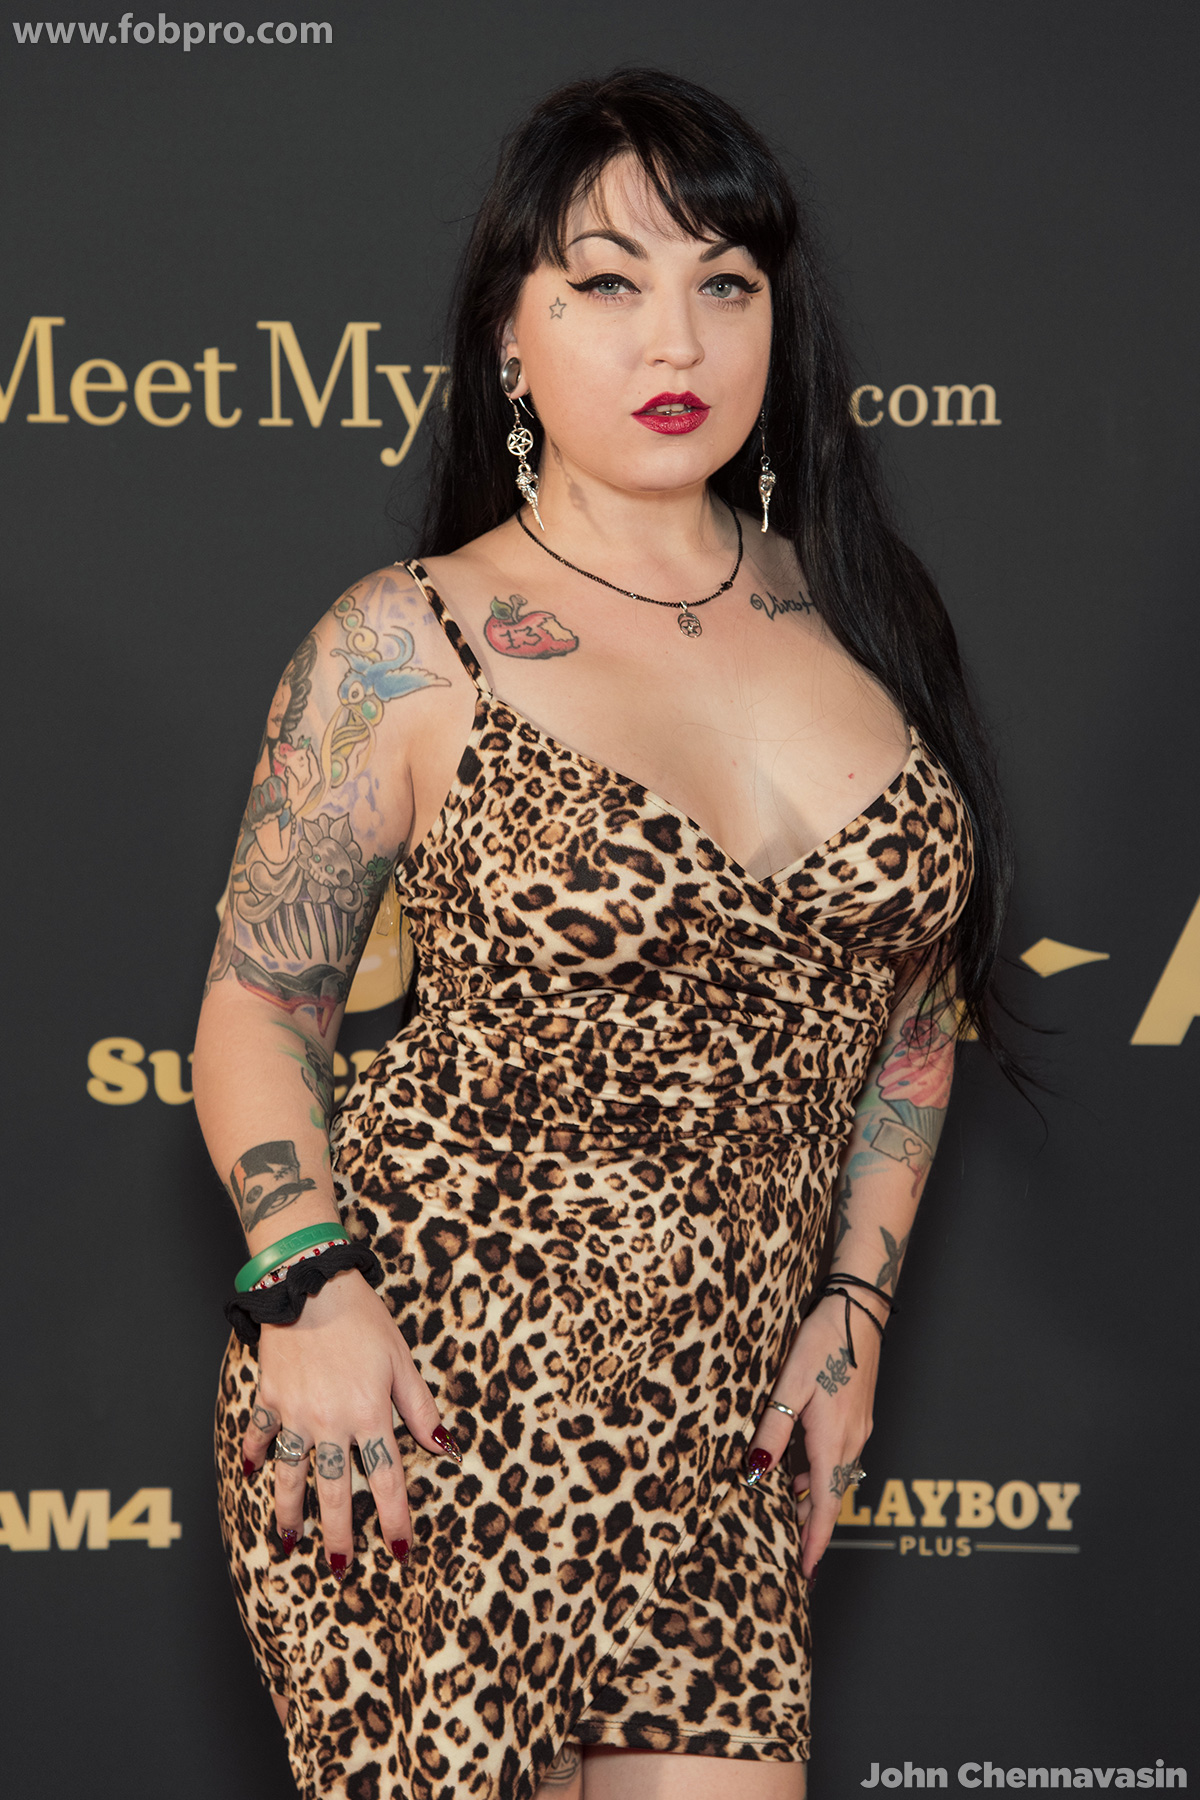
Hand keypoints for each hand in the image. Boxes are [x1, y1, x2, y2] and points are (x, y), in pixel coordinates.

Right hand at [241, 1268, 457, 1575]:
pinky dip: (256, 1453)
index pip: (386, 1480)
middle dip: (339, 1534)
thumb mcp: (401, 1359)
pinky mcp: (269, 1397)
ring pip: (291, 1475)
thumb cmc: (362, 1317)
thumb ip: (419, 1407)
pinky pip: (260, 1433)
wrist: (309, 1282)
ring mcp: (295, 1413)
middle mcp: (330, 1423)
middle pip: (336, 1491)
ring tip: (291, 1541)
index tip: (398, 1550)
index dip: (394, 1519)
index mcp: (370, 1414)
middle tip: (340, 1566)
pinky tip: (253, 1473)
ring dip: (291, 1512)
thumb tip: (444, 1446)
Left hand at [744, 1292, 880, 1580]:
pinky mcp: (859, 1415)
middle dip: (810, 1524)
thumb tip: (756, 1468)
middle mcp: (852, 1441)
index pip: (825, 1506)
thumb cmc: (822, 1343)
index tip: (805, 1571)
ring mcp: (859, 1428)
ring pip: (835, 1476)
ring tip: (785, 1511)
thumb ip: (773, 1429)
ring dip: (812, 1497)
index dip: (814, 1541)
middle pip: (831, 1496)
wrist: (858, 1312)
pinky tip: (798, 1467)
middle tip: (787, 1548)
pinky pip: (839, 1456)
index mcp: (833, 1440)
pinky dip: (819, 1471)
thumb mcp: (789, 1386)